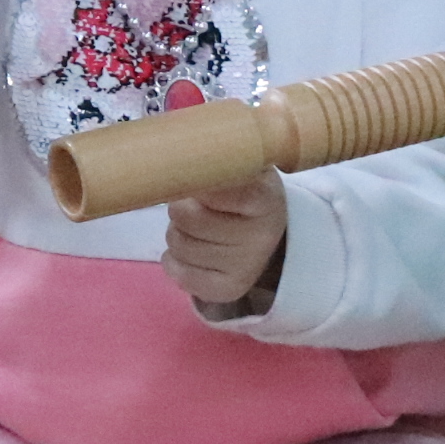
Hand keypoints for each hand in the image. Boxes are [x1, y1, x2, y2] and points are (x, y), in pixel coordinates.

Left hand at [164, 172, 289, 317]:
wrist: (272, 237)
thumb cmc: (245, 193)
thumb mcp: (242, 169)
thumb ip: (215, 160)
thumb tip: (173, 154)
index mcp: (265, 198)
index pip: (212, 188)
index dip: (194, 183)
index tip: (198, 182)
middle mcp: (261, 236)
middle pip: (184, 215)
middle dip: (180, 208)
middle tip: (196, 206)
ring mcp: (246, 267)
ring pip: (177, 243)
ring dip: (177, 232)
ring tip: (197, 228)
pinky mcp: (227, 289)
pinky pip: (178, 272)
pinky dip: (174, 260)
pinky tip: (193, 251)